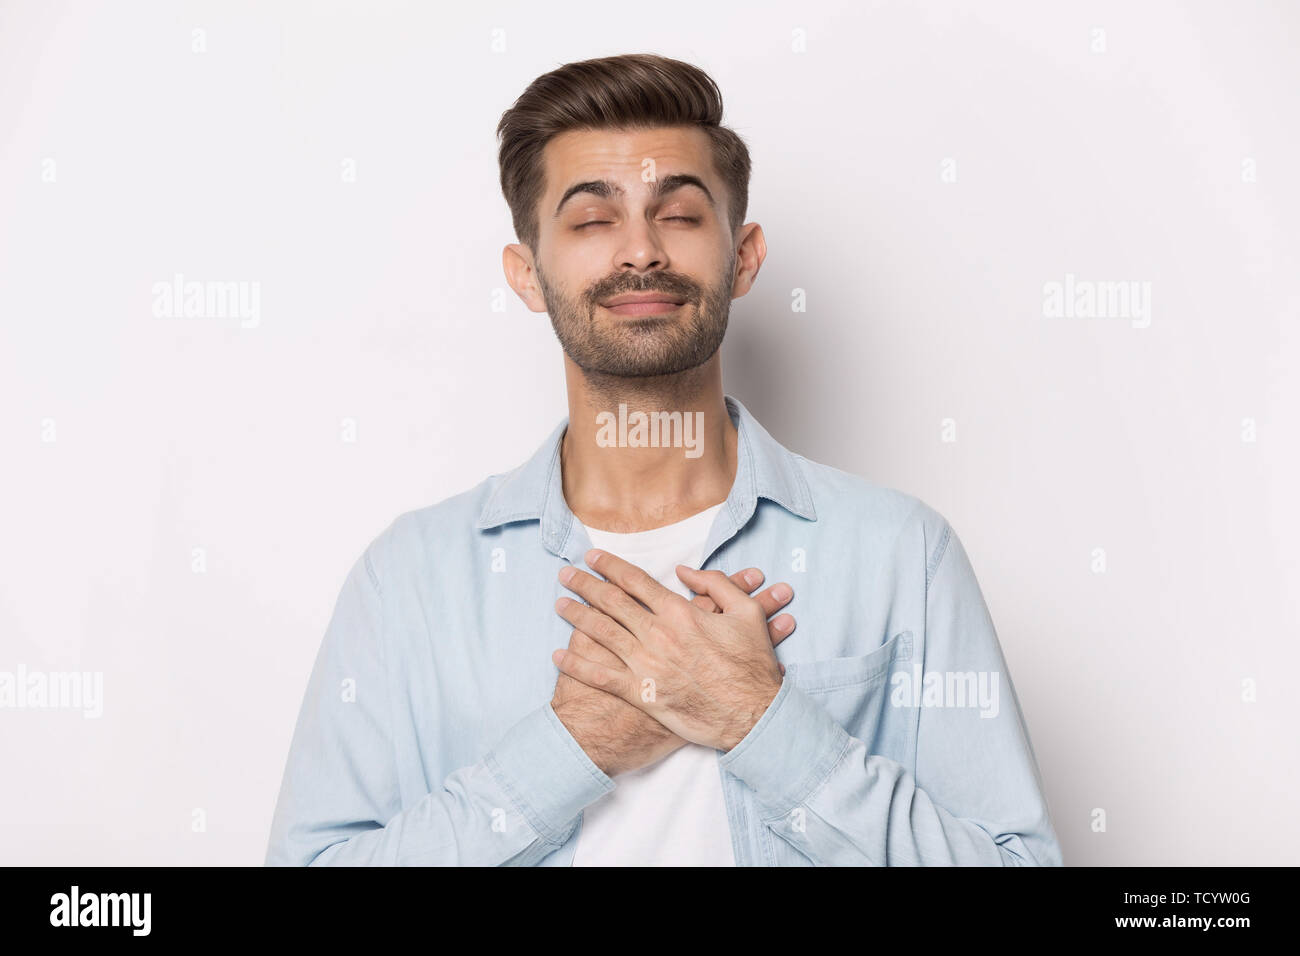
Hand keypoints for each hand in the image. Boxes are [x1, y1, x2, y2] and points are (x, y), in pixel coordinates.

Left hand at [551, 565, 795, 775]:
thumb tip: (684, 571)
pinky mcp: (642, 695)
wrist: (752, 715)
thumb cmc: (752, 664)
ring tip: (559, 604)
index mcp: (679, 613)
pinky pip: (601, 676)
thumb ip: (716, 583)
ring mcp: (647, 666)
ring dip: (576, 616)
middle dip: (584, 585)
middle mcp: (657, 635)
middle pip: (611, 602)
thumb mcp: (747, 612)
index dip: (610, 566)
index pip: (635, 581)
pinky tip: (558, 655)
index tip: (592, 558)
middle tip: (565, 574)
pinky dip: (577, 665)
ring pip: (601, 634)